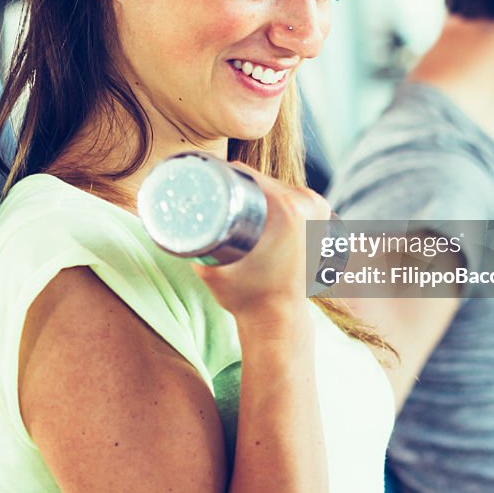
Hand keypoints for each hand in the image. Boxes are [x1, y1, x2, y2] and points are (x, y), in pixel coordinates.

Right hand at [191, 163, 327, 328]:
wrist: (279, 319)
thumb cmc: (247, 298)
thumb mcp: (212, 269)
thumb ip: (190, 246)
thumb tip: (171, 221)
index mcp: (287, 209)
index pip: (246, 174)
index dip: (222, 173)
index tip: (204, 183)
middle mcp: (308, 204)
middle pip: (263, 179)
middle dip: (238, 184)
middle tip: (215, 196)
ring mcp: (319, 209)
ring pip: (277, 186)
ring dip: (257, 190)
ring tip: (234, 201)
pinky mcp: (322, 218)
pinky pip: (292, 195)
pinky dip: (275, 197)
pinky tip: (260, 202)